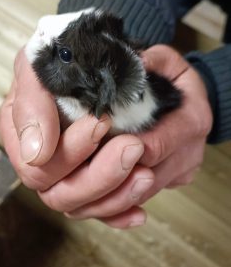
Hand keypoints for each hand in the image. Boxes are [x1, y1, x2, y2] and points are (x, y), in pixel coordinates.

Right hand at [0, 48, 153, 227]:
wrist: (89, 58)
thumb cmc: (61, 57)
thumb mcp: (39, 66)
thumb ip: (31, 103)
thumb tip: (37, 153)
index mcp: (20, 134)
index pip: (36, 166)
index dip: (68, 154)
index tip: (100, 123)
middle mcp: (38, 160)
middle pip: (58, 193)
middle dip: (98, 175)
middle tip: (132, 147)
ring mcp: (63, 175)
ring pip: (82, 207)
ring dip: (115, 195)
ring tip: (145, 174)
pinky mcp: (88, 183)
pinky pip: (101, 211)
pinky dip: (120, 213)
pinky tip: (139, 212)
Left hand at [65, 45, 212, 222]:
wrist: (193, 105)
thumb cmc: (176, 83)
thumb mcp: (169, 63)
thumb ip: (152, 60)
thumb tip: (127, 64)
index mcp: (190, 122)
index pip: (154, 146)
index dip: (119, 150)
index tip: (91, 141)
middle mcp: (187, 154)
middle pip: (143, 181)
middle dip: (106, 177)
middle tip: (74, 167)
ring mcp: (177, 174)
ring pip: (136, 197)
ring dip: (103, 195)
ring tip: (72, 182)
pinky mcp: (166, 184)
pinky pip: (137, 203)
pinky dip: (112, 206)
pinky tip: (90, 201)